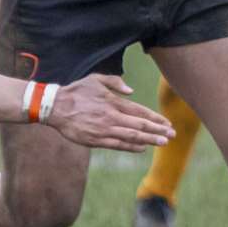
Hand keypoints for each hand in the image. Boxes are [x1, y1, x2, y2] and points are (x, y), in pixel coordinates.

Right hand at [45, 75, 173, 151]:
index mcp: (112, 102)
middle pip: (139, 125)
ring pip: (131, 136)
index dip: (155, 118)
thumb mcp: (95, 79)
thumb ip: (115, 83)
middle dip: (157, 130)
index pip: (139, 111)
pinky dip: (131, 146)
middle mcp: (111, 117)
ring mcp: (104, 130)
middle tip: (172, 135)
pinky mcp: (95, 140)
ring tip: (162, 142)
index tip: (167, 123)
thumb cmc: (76, 92)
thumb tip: (131, 91)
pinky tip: (142, 147)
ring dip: (149, 140)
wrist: (55, 108)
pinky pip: (118, 145)